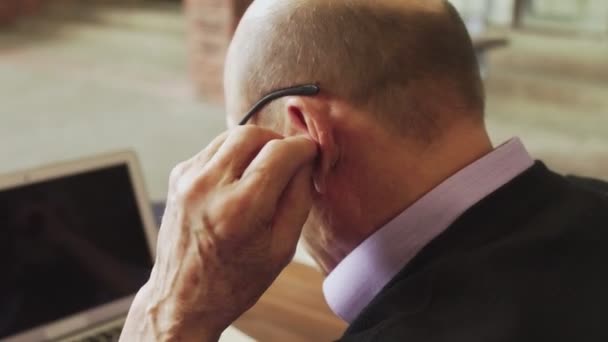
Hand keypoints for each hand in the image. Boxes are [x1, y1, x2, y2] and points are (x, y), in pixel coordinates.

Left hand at [121, 126, 317, 340]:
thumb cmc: (235, 281)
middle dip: (277, 141)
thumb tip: (306, 160)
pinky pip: (213, 149)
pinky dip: (232, 156)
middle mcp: (208, 187)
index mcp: (240, 209)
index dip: (302, 147)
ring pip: (230, 136)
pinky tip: (238, 180)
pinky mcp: (177, 176)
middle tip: (288, 160)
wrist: (183, 299)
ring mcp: (187, 179)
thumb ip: (299, 197)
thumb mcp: (282, 248)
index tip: (310, 152)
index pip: (280, 152)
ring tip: (263, 171)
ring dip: (254, 146)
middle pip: (252, 133)